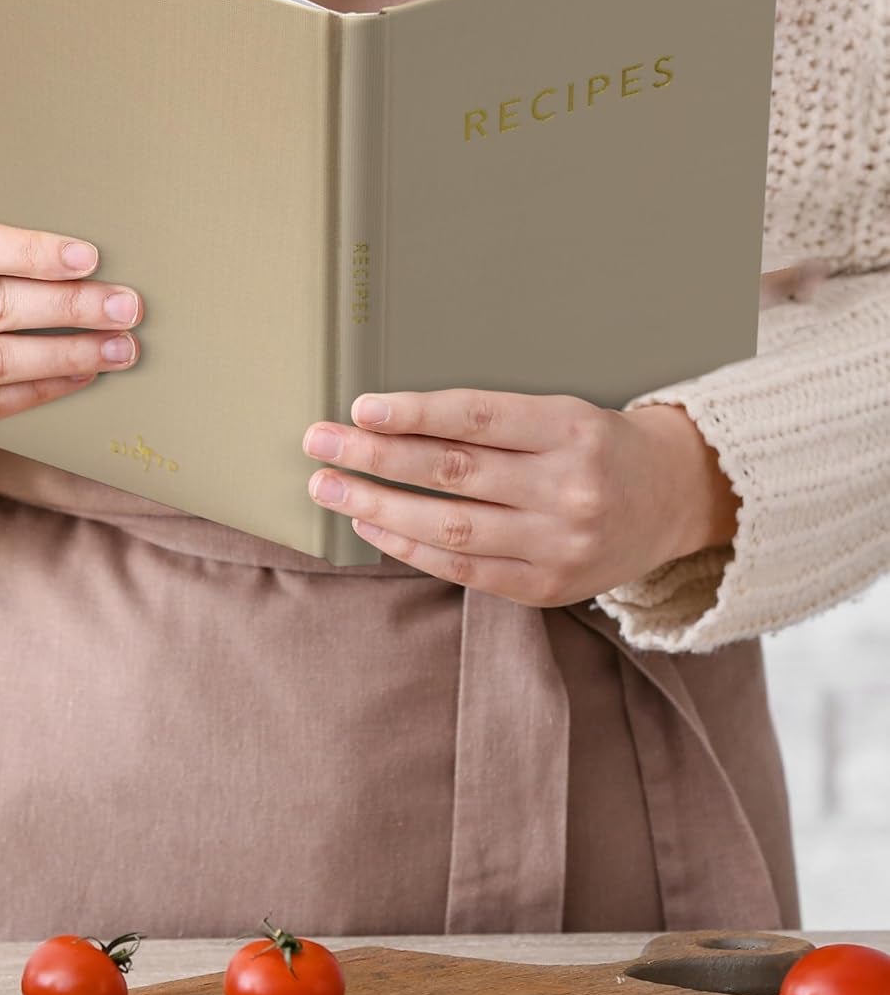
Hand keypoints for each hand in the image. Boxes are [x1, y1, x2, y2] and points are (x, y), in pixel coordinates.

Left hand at [301, 390, 740, 606]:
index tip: (360, 407)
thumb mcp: (559, 414)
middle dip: (374, 456)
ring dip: (377, 506)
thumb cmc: (598, 446)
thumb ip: (486, 424)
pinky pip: (463, 569)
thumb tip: (386, 424)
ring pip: (449, 526)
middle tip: (319, 444)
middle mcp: (568, 488)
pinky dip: (409, 547)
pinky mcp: (548, 586)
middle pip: (452, 472)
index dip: (412, 413)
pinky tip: (371, 526)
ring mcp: (559, 543)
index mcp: (571, 429)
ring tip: (329, 488)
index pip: (475, 418)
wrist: (675, 500)